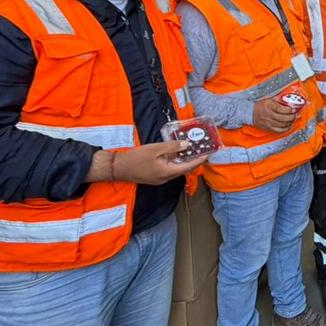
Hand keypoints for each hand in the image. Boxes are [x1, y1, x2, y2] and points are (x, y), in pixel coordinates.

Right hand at [87, 141, 207, 184]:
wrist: (117, 168)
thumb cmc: (135, 158)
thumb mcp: (155, 149)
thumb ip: (172, 147)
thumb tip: (187, 145)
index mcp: (167, 172)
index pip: (189, 166)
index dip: (200, 159)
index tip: (209, 153)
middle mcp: (166, 178)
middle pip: (184, 169)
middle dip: (194, 159)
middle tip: (201, 149)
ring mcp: (160, 179)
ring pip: (176, 169)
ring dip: (184, 160)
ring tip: (191, 149)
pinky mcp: (155, 177)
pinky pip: (169, 169)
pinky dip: (175, 162)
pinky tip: (175, 153)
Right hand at [252, 98, 298, 132]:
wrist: (250, 113)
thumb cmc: (260, 106)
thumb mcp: (268, 99)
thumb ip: (278, 99)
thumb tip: (288, 99)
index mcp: (269, 106)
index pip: (282, 109)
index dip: (290, 110)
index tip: (293, 109)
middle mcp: (269, 115)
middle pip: (284, 118)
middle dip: (292, 117)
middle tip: (296, 115)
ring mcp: (269, 123)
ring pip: (283, 125)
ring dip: (290, 122)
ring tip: (293, 119)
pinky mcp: (269, 128)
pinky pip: (280, 131)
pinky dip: (286, 129)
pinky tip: (288, 126)